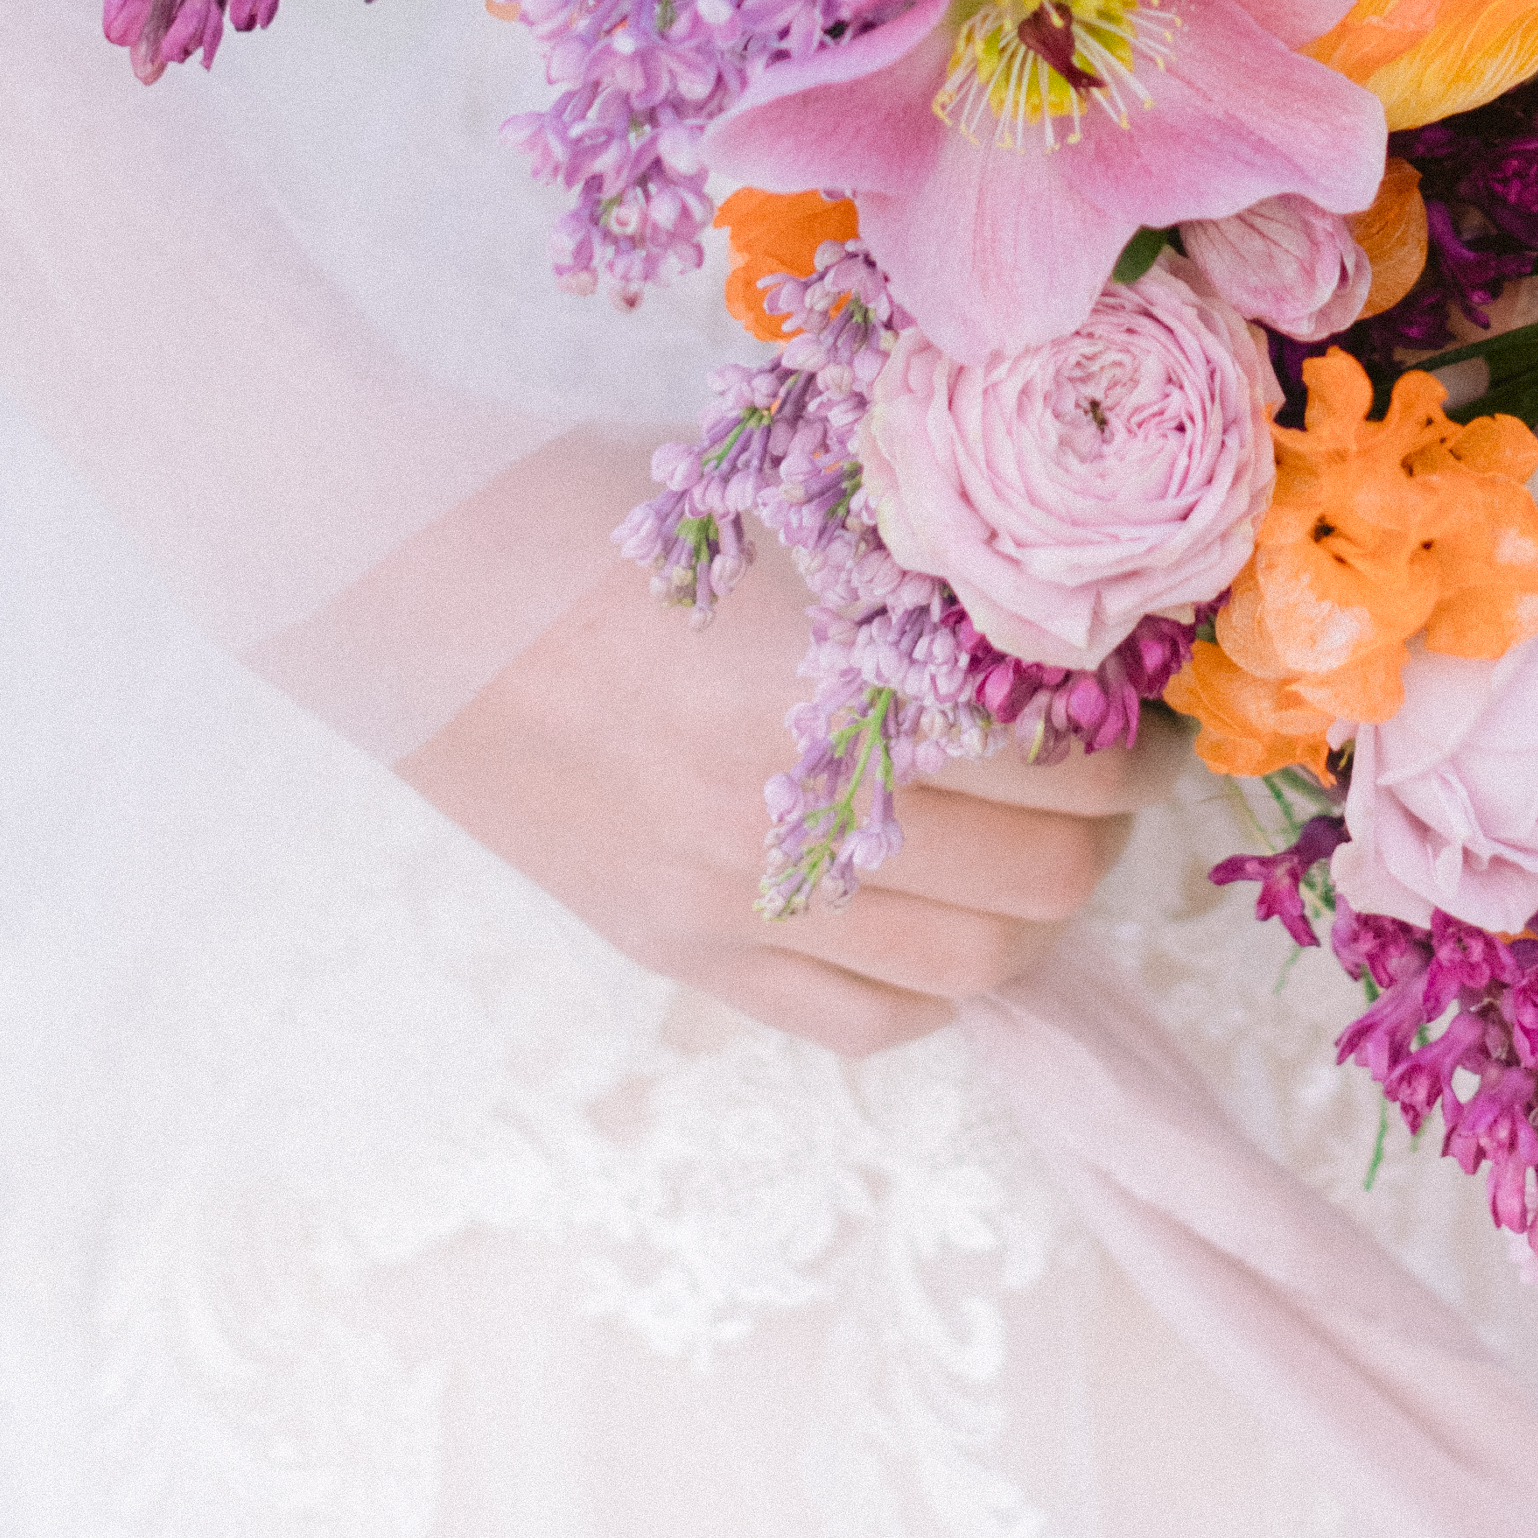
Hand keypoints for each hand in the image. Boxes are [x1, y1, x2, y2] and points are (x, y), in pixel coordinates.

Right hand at [398, 527, 1149, 1058]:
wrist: (401, 589)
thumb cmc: (582, 513)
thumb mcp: (770, 515)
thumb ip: (908, 580)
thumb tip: (1060, 626)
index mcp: (819, 682)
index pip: (1053, 758)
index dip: (1124, 738)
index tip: (1137, 709)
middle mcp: (788, 814)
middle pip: (1039, 876)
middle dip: (1103, 830)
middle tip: (1110, 778)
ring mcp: (733, 901)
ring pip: (972, 965)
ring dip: (1037, 914)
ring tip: (1043, 851)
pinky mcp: (681, 951)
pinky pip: (862, 1023)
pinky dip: (934, 990)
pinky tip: (940, 925)